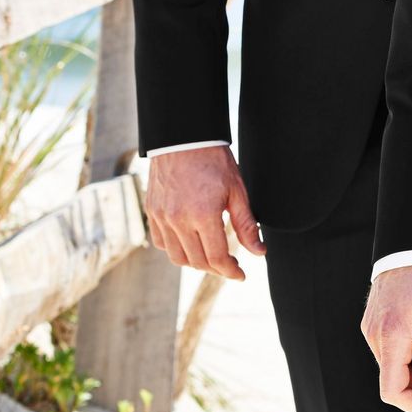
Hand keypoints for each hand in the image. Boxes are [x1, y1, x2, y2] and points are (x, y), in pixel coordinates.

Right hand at [145, 145, 262, 279]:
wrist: (183, 137)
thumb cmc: (214, 161)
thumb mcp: (237, 191)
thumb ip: (246, 225)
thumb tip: (259, 252)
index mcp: (203, 214)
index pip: (216, 258)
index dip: (230, 271)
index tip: (240, 274)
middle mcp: (178, 219)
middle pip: (197, 261)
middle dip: (216, 269)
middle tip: (230, 266)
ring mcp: (161, 216)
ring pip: (176, 257)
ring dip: (195, 262)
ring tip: (211, 257)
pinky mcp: (152, 211)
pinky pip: (160, 242)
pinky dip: (175, 249)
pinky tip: (190, 243)